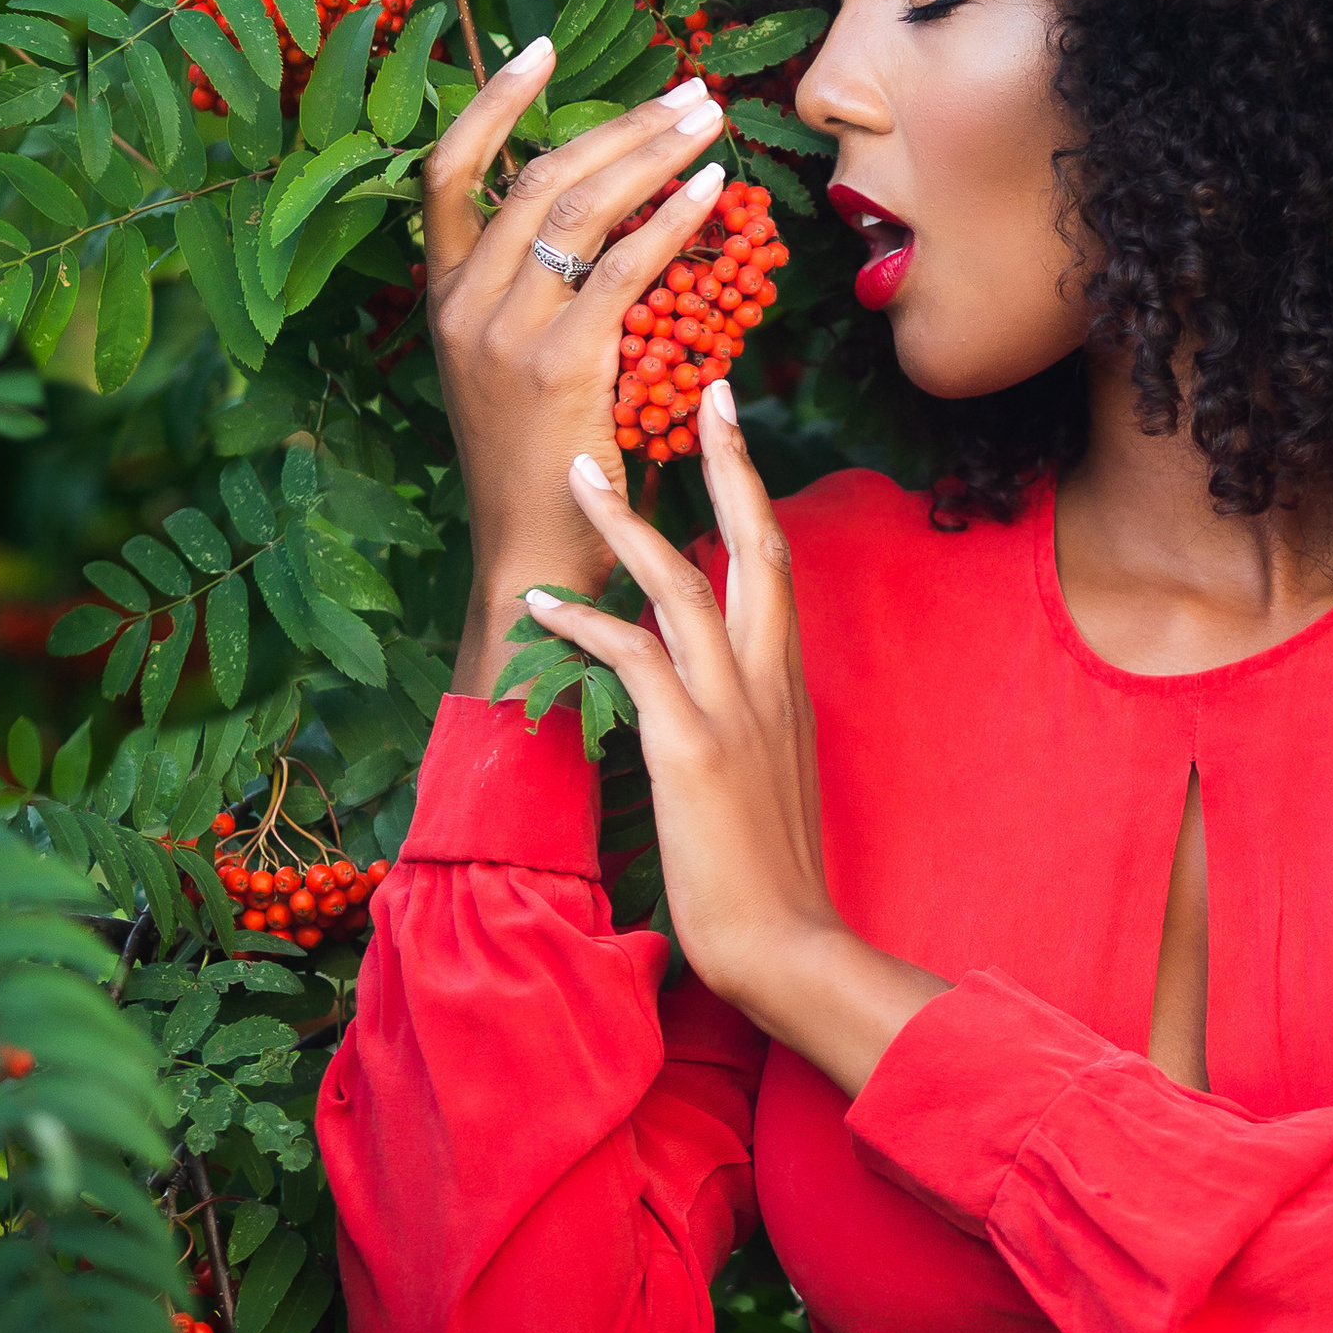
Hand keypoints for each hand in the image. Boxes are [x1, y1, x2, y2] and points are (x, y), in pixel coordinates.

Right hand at [425, 38, 729, 694]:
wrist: (533, 558)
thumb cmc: (546, 465)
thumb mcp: (523, 367)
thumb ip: (552, 297)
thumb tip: (627, 221)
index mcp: (444, 298)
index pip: (446, 173)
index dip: (492, 105)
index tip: (540, 50)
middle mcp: (462, 305)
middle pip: (534, 177)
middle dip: (618, 123)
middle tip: (688, 91)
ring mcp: (503, 333)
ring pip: (577, 207)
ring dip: (651, 152)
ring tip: (709, 120)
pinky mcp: (557, 364)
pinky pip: (620, 269)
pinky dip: (670, 220)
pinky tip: (713, 191)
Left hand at [523, 391, 944, 1095]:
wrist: (789, 944)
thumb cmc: (771, 874)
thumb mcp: (768, 774)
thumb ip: (743, 717)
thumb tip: (706, 683)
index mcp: (786, 683)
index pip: (775, 563)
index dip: (753, 491)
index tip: (733, 427)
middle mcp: (768, 679)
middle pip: (755, 542)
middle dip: (730, 461)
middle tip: (708, 388)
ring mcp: (731, 707)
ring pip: (684, 583)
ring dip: (630, 521)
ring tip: (582, 468)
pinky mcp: (689, 745)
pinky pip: (631, 659)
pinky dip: (586, 623)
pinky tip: (542, 605)